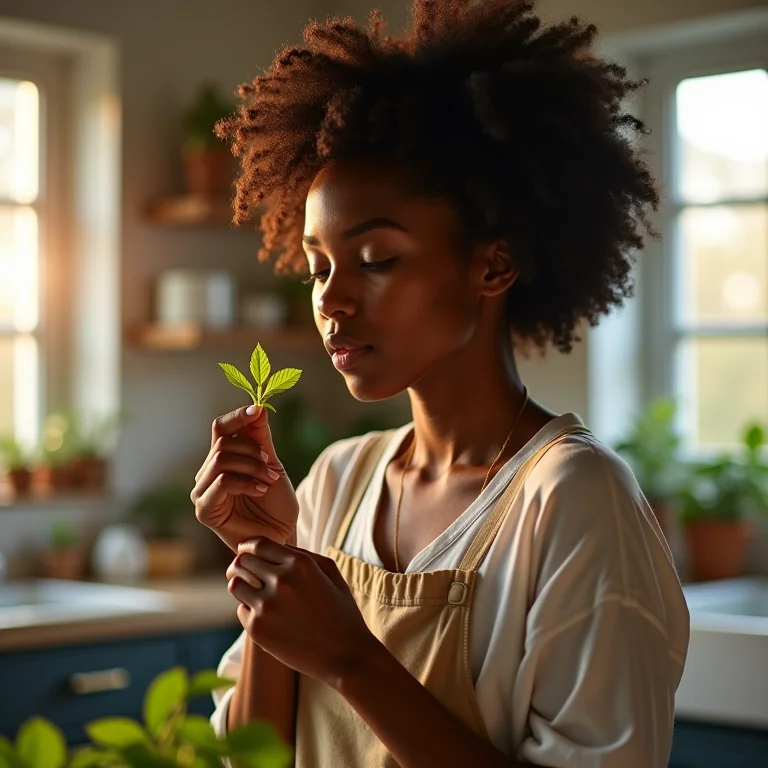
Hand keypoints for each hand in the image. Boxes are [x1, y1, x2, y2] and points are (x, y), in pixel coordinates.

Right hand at [191, 405, 299, 551]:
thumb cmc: (276, 504)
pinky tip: (259, 490)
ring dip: (252, 467)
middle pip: (223, 443)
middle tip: (271, 469)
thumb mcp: (272, 464)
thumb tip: (257, 407)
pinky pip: (222, 482)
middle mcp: (207, 473)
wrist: (282, 535)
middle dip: (253, 452)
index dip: (237, 416)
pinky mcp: (204, 510)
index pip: (220, 427)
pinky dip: (245, 482)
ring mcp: (203, 492)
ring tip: (267, 482)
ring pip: (222, 460)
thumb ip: (261, 438)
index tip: (256, 410)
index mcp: (221, 458)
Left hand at [227, 537, 379, 687]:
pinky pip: (242, 610)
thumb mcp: (330, 572)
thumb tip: (273, 547)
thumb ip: (301, 554)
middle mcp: (281, 580)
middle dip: (243, 565)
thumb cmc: (340, 611)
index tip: (249, 553)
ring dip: (243, 587)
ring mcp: (267, 606)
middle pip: (241, 562)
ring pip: (235, 585)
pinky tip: (270, 618)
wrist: (347, 656)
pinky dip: (251, 612)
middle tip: (249, 574)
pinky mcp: (258, 629)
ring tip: (257, 594)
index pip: (257, 544)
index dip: (249, 547)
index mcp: (300, 563)